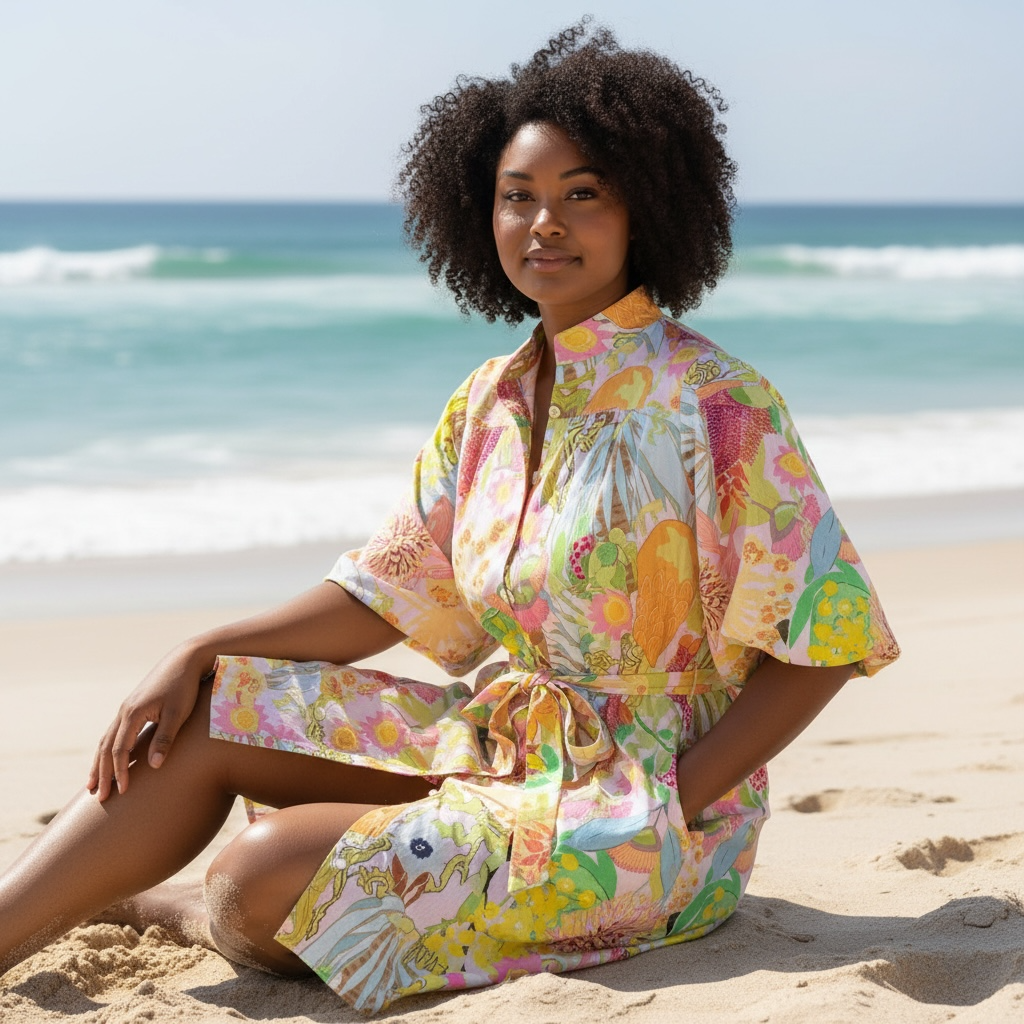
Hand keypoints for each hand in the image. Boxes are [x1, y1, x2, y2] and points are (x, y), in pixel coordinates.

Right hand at [87, 643, 212, 800]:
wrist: (184, 661)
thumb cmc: (184, 687)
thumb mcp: (178, 714)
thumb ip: (165, 739)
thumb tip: (154, 766)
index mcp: (133, 714)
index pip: (120, 750)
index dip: (120, 772)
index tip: (123, 792)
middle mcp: (124, 712)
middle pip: (106, 748)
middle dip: (102, 773)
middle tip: (100, 797)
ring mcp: (126, 709)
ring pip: (106, 740)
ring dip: (98, 763)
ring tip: (92, 785)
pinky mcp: (132, 707)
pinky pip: (113, 733)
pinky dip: (107, 750)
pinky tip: (108, 759)